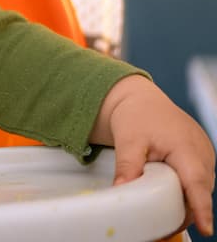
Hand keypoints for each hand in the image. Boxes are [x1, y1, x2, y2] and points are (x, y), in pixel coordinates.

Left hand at [91, 75, 214, 235]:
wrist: (140, 100)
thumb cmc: (136, 115)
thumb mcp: (128, 140)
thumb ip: (127, 166)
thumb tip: (122, 190)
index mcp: (186, 147)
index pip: (197, 183)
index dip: (201, 207)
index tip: (206, 228)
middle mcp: (202, 151)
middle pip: (201, 190)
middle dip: (189, 210)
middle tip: (166, 226)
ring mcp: (205, 154)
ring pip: (202, 187)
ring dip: (189, 200)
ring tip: (166, 213)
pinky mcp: (202, 156)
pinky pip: (201, 180)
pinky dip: (190, 190)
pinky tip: (173, 195)